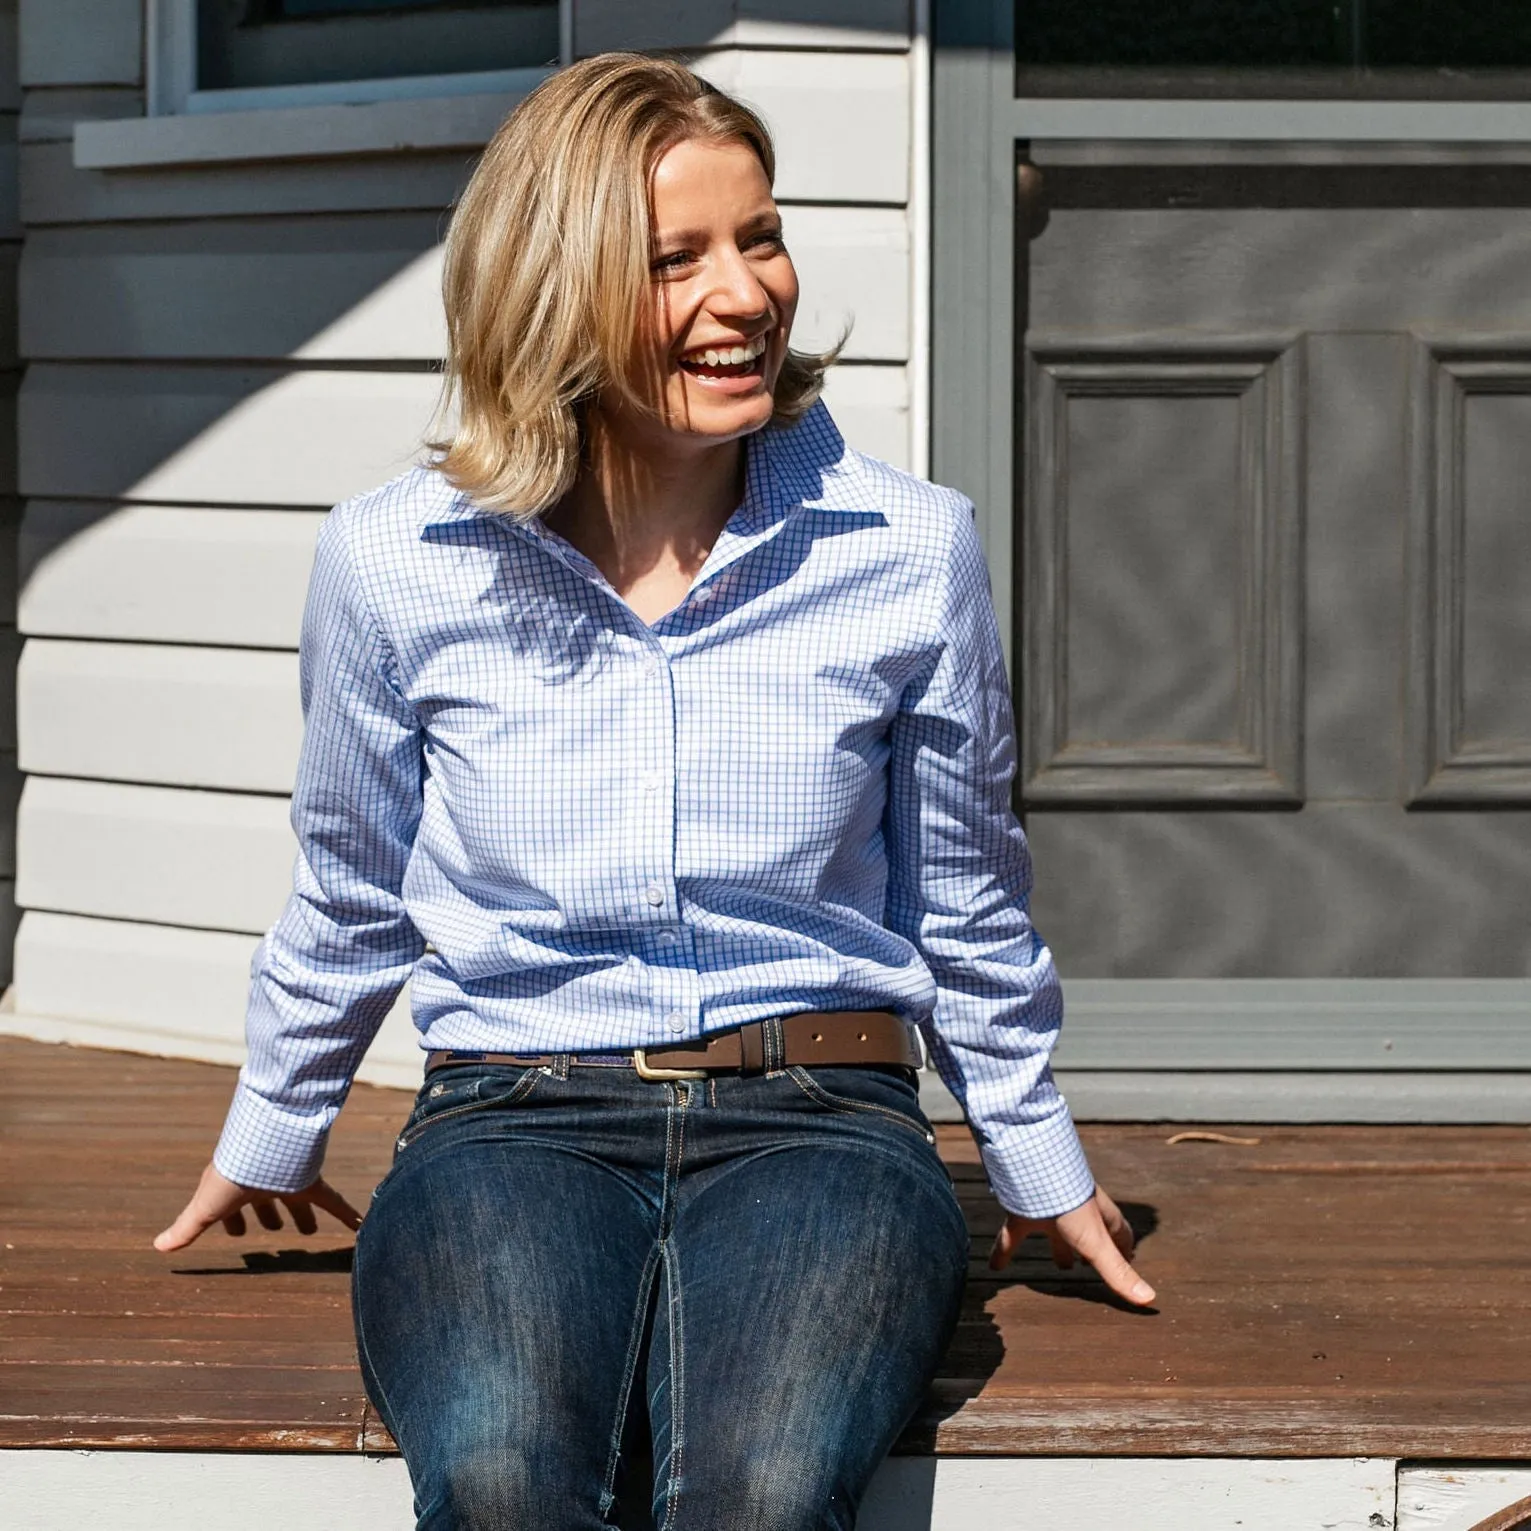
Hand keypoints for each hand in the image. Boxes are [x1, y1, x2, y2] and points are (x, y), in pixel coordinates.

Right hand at [153, 1160, 363, 1252]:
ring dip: (303, 1215)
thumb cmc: (229, 1176)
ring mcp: (290, 1181)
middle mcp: (264, 1183)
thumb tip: (157, 1246)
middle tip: (276, 1232)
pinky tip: (361, 1227)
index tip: (236, 1233)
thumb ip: (185, 1228)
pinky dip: (347, 1215)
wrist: (261, 1146)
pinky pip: (333, 1201)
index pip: (233, 1210)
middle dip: (271, 1215)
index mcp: (237, 1189)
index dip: (234, 1223)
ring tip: (309, 1233)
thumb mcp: (204, 1208)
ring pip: (298, 1201)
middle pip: (267, 1202)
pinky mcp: (313, 1181)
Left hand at [988, 1185, 1155, 1306]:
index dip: (1125, 1250)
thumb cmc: (1071, 1204)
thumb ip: (1117, 1273)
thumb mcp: (1096, 1244)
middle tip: (1093, 1268)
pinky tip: (995, 1268)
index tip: (1129, 1261)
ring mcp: (1049, 1211)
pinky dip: (1004, 1251)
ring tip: (1059, 1266)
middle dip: (1090, 1252)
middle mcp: (1076, 1213)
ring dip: (1058, 1248)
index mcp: (1100, 1219)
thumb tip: (1150, 1300)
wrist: (1035, 1167)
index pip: (1121, 1234)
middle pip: (1089, 1234)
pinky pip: (1013, 1234)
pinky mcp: (1022, 1211)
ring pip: (1056, 1232)